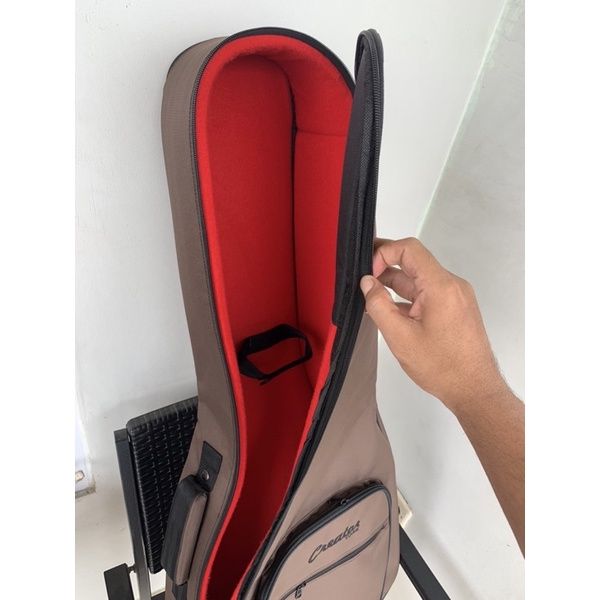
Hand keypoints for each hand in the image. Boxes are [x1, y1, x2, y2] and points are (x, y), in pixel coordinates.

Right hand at [360, 237, 505, 415]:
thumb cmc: (442, 366)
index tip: (368, 273)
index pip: (409, 249)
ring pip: (419, 280)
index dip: (384, 253)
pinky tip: (390, 311)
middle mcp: (452, 285)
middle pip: (414, 263)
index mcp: (441, 286)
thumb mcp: (400, 336)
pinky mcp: (455, 309)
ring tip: (371, 297)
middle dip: (385, 267)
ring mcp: (455, 297)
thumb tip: (367, 282)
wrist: (474, 390)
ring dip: (395, 285)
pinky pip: (427, 294)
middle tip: (362, 278)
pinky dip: (407, 298)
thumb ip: (378, 305)